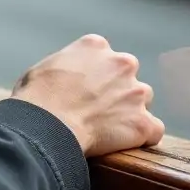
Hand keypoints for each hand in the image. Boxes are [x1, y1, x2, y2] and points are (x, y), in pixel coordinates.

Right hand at [11, 33, 164, 155]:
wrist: (47, 123)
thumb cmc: (36, 97)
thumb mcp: (44, 67)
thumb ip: (65, 67)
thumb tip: (63, 79)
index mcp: (95, 46)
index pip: (105, 57)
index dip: (95, 75)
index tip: (85, 90)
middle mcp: (121, 63)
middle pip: (128, 76)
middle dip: (118, 90)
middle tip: (98, 109)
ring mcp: (135, 92)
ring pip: (143, 101)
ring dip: (130, 112)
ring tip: (108, 129)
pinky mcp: (143, 122)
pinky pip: (153, 130)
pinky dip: (142, 137)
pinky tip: (126, 144)